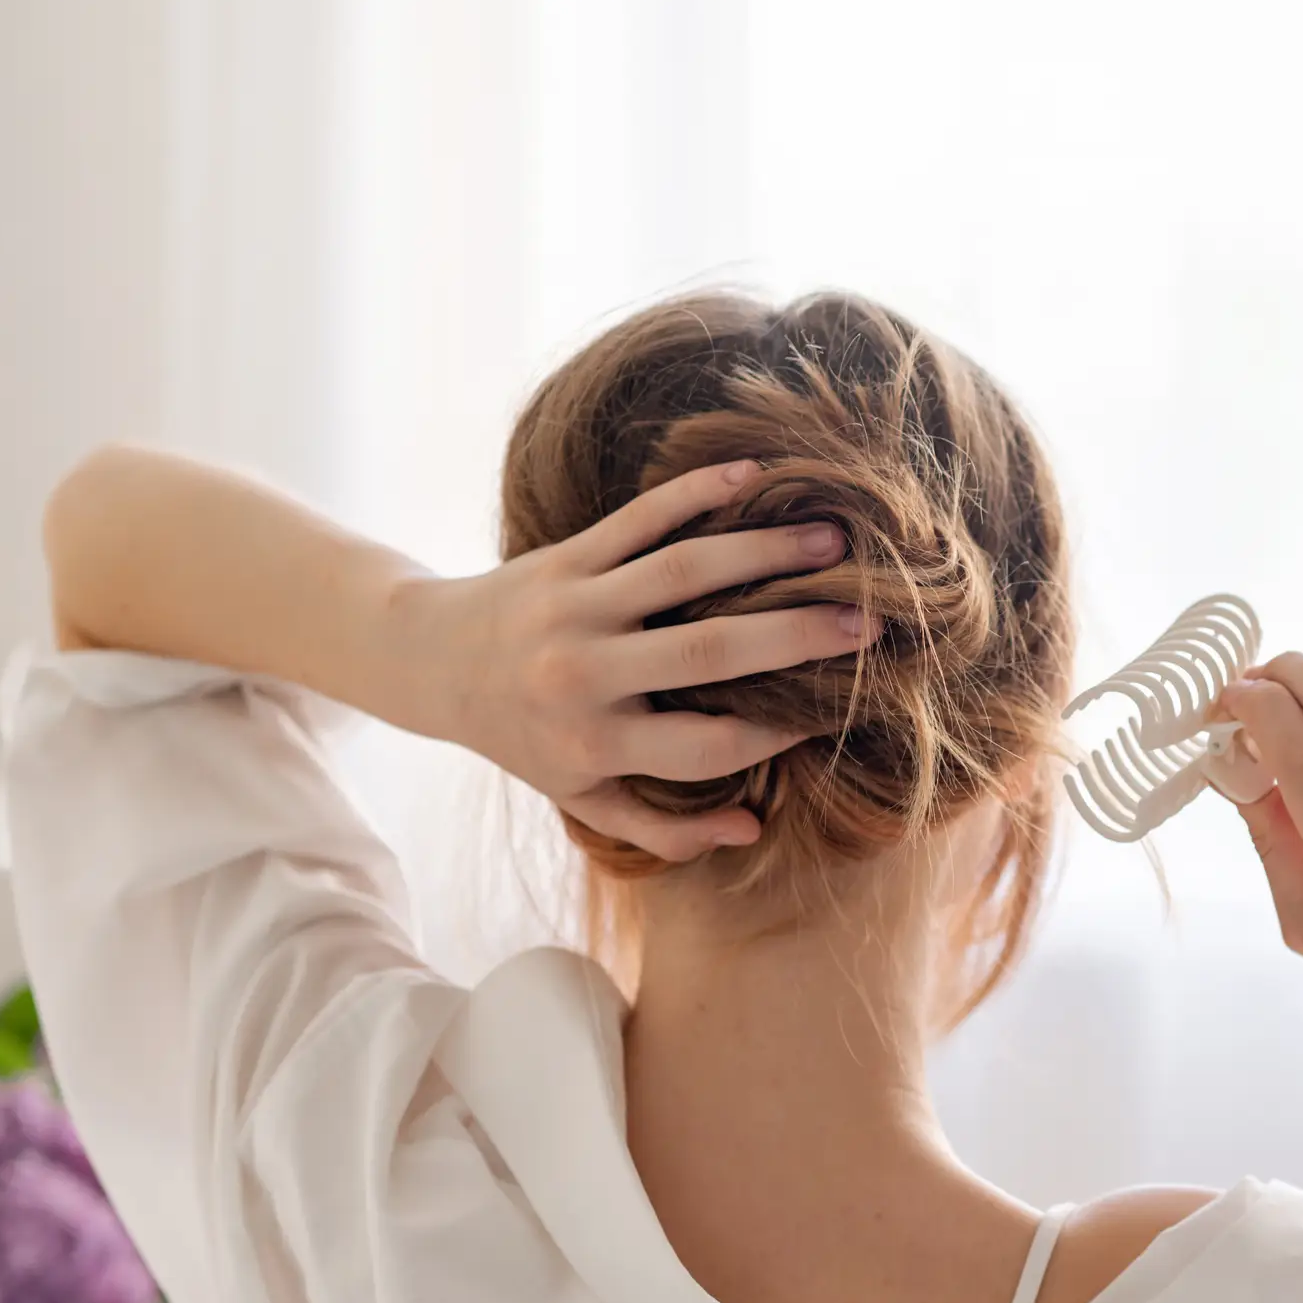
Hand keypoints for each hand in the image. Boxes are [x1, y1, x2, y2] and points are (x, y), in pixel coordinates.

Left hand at [391, 459, 872, 860]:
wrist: (431, 663)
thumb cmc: (524, 737)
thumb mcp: (581, 798)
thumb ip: (663, 829)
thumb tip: (751, 829)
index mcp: (594, 746)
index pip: (707, 747)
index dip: (773, 735)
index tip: (827, 715)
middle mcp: (584, 677)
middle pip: (710, 652)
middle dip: (797, 636)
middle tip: (870, 621)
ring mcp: (574, 608)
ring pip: (684, 571)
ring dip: (766, 551)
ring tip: (834, 540)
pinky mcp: (564, 556)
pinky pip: (638, 518)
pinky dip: (696, 492)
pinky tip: (754, 473)